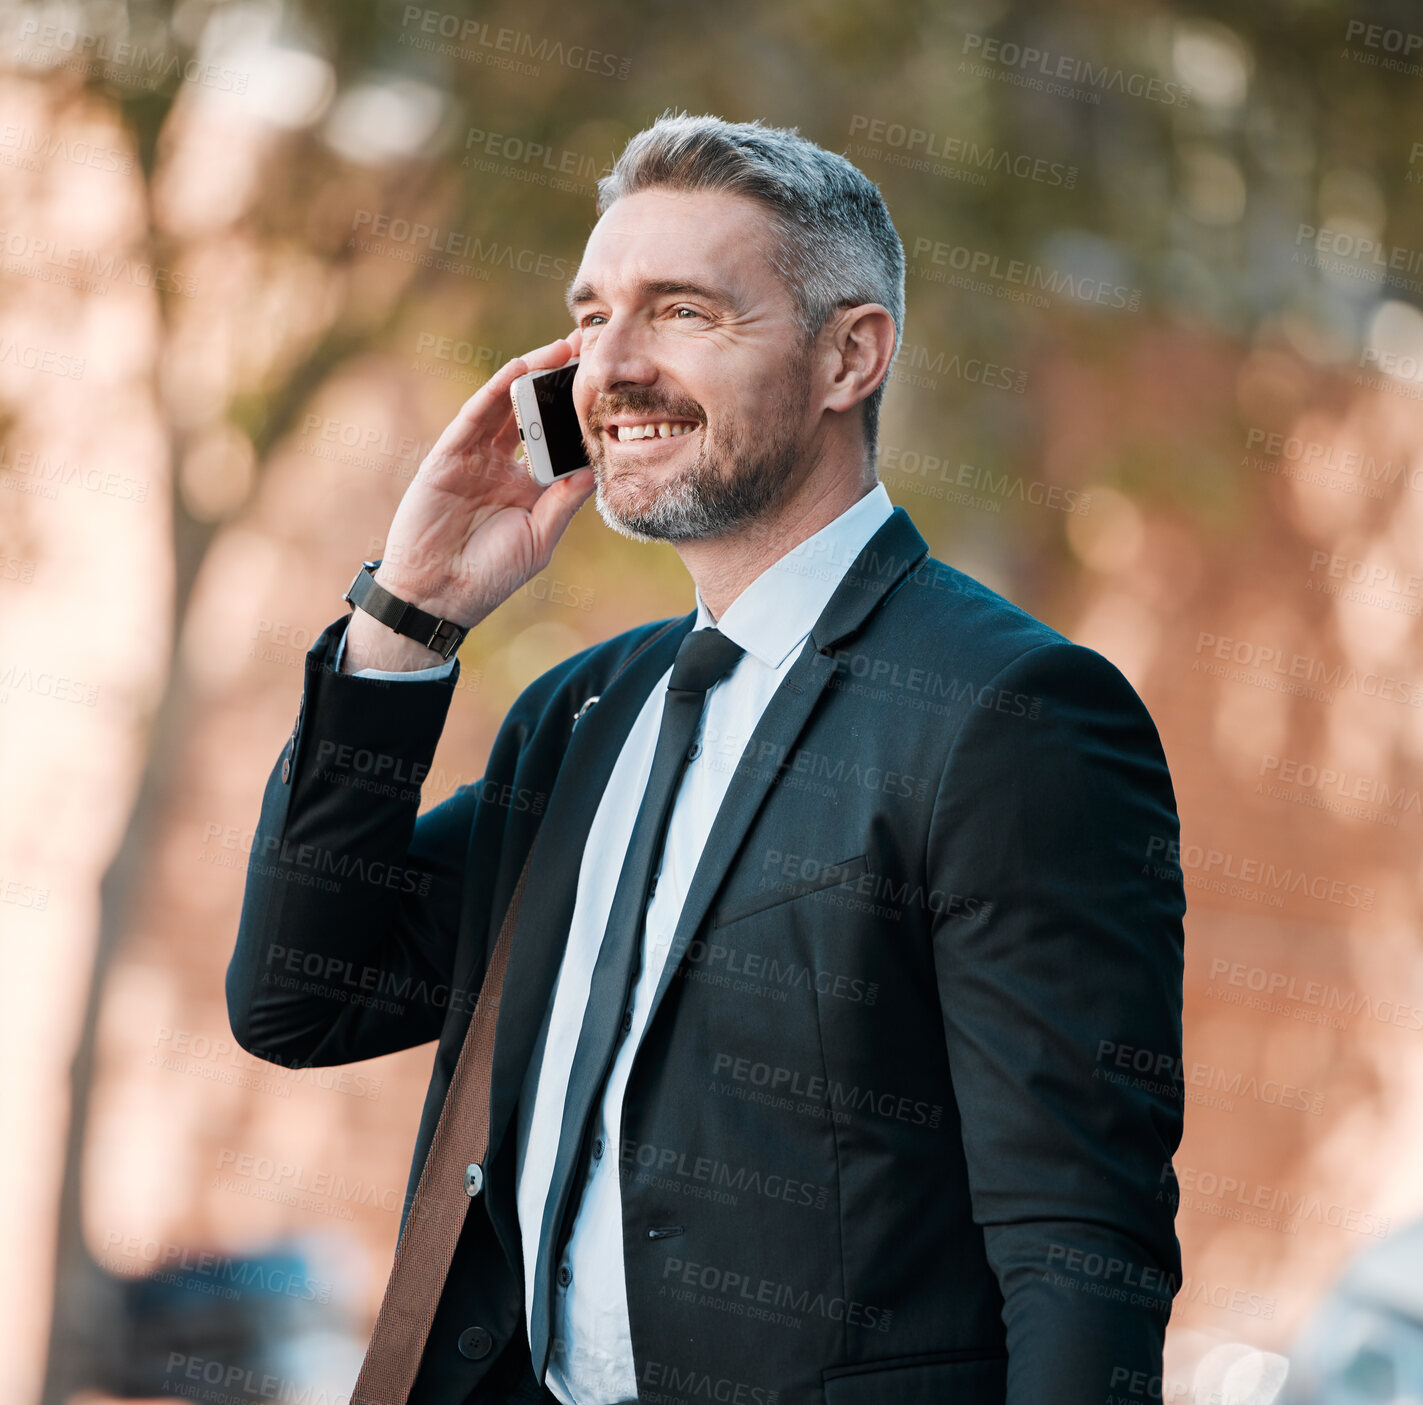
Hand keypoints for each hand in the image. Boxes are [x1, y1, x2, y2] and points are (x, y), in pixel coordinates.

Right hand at [343, 330, 593, 670]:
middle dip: (559, 380)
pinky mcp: (448, 456)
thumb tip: (598, 466)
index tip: (609, 387)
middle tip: (592, 347)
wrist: (439, 596)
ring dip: (533, 374)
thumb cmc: (490, 574)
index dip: (577, 413)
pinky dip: (496, 390)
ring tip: (564, 347)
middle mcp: (501, 464)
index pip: (555, 439)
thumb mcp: (540, 536)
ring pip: (506, 405)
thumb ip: (565, 499)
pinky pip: (475, 416)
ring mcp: (473, 457)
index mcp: (526, 485)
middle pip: (533, 412)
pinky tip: (520, 367)